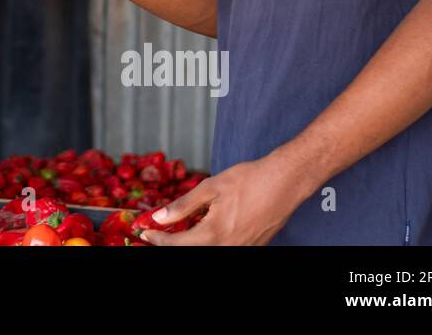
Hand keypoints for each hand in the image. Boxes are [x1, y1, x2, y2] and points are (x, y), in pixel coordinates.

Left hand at [140, 153, 313, 245]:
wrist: (286, 182)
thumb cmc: (249, 180)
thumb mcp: (210, 187)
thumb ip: (183, 205)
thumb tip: (159, 217)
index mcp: (215, 234)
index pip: (177, 245)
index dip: (158, 239)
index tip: (145, 232)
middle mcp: (228, 247)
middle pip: (191, 251)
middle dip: (171, 244)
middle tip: (157, 235)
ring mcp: (243, 249)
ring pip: (208, 251)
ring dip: (190, 244)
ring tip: (178, 231)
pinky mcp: (253, 246)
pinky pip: (225, 248)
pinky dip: (208, 242)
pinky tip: (203, 229)